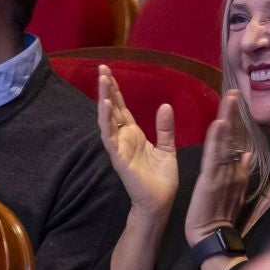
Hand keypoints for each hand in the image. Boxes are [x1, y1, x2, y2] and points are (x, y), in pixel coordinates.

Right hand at [95, 64, 178, 218]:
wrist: (160, 202)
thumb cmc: (162, 179)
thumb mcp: (167, 148)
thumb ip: (165, 128)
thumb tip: (165, 105)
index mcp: (134, 134)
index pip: (122, 107)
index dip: (116, 90)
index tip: (109, 72)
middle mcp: (123, 138)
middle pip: (112, 108)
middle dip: (106, 88)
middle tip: (101, 67)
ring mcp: (118, 147)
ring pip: (107, 118)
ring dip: (103, 99)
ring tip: (102, 79)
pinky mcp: (118, 157)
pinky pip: (109, 136)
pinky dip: (106, 120)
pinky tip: (104, 105)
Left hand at [183, 91, 252, 245]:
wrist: (213, 237)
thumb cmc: (219, 216)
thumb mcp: (234, 192)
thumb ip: (241, 172)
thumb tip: (248, 153)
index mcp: (236, 171)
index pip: (237, 142)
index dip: (238, 122)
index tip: (236, 103)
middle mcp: (233, 169)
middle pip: (235, 136)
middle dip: (235, 114)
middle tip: (234, 91)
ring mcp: (224, 173)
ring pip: (227, 142)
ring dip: (229, 118)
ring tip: (230, 98)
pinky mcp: (211, 180)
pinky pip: (215, 155)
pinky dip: (218, 138)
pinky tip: (219, 122)